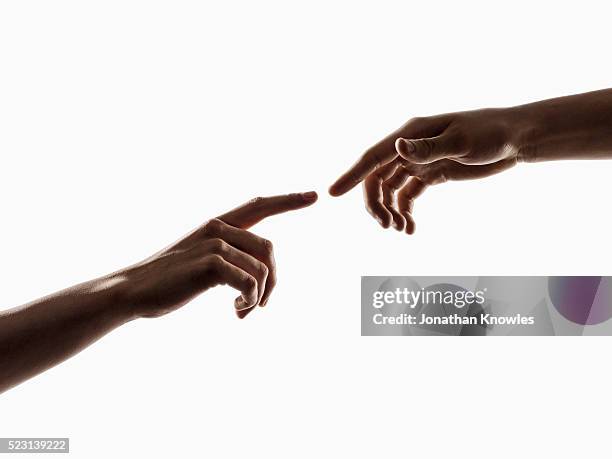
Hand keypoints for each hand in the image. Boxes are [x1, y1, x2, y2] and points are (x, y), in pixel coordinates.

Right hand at [120, 192, 317, 318]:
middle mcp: (217, 228)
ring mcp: (214, 243)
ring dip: (259, 297)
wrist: (132, 292)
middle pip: (269, 248)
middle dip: (273, 280)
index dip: (288, 200)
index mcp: (217, 225)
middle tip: (262, 305)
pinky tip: (236, 310)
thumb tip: (258, 275)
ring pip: (261, 269)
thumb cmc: (168, 281)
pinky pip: (250, 282)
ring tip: (242, 311)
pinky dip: (250, 300)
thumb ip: (228, 258)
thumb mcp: (199, 261)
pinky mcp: (210, 263)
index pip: (259, 206)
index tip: (314, 196)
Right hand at [329, 108, 523, 233]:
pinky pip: (408, 195)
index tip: (332, 193)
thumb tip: (397, 148)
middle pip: (377, 178)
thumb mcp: (461, 140)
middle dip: (375, 203)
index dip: (351, 175)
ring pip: (390, 189)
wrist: (515, 139)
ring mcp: (419, 161)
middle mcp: (409, 147)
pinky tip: (411, 228)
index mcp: (410, 134)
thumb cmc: (491, 132)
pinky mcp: (431, 173)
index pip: (373, 157)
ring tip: (400, 229)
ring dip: (390, 210)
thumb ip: (428, 148)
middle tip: (386, 225)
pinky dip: (405, 211)